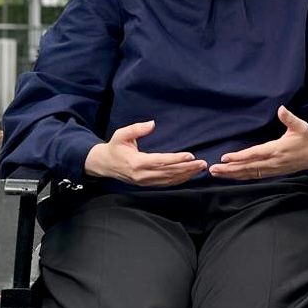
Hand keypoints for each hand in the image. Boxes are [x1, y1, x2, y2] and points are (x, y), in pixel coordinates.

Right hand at [84, 120, 207, 186]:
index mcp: (136, 162)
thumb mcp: (121, 135)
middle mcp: (142, 175)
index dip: (176, 159)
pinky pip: (166, 184)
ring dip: (186, 174)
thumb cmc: (114, 148)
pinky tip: (189, 175)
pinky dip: (179, 180)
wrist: (104, 165)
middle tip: (203, 163)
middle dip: (187, 168)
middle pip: (168, 172)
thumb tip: (152, 123)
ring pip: (169, 180)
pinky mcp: (147, 184)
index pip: (160, 161)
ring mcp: (145, 181)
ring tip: (200, 168)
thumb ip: (136, 129)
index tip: (191, 156)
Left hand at [208, 105, 307, 180]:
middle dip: (229, 169)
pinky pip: (253, 176)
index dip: (239, 157)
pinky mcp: (272, 173)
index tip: (225, 157)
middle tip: (213, 169)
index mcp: (277, 149)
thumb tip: (281, 108)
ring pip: (249, 173)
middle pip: (247, 167)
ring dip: (232, 174)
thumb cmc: (306, 139)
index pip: (254, 154)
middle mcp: (273, 162)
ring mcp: (272, 169)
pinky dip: (241, 177)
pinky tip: (230, 176)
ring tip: (216, 173)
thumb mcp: (301, 126)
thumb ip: (290, 118)